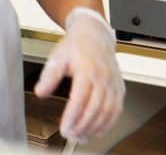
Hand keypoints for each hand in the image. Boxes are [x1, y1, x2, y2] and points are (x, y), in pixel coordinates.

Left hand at [34, 7, 124, 143]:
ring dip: (96, 127)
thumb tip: (41, 92)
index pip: (81, 98)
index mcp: (88, 68)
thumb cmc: (76, 46)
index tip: (65, 128)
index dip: (73, 116)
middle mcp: (103, 76)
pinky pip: (118, 107)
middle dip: (84, 125)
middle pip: (96, 107)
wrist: (96, 35)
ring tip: (83, 137)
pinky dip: (110, 122)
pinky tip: (99, 130)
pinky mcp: (119, 86)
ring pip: (109, 110)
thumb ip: (50, 76)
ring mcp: (113, 81)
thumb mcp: (58, 57)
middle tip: (72, 136)